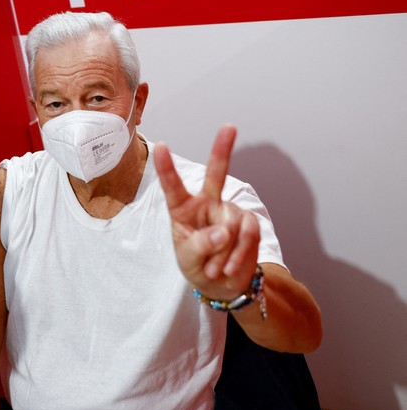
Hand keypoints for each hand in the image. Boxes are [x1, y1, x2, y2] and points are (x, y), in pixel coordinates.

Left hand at [153, 125, 259, 300]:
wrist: (223, 283)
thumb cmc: (197, 265)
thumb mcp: (188, 260)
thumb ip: (200, 246)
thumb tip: (221, 232)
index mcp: (183, 208)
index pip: (173, 186)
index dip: (166, 167)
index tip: (160, 145)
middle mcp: (208, 203)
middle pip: (216, 174)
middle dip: (223, 150)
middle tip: (229, 126)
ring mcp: (230, 211)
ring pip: (231, 227)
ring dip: (223, 254)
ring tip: (215, 267)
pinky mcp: (249, 223)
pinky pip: (248, 236)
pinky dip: (238, 256)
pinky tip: (229, 267)